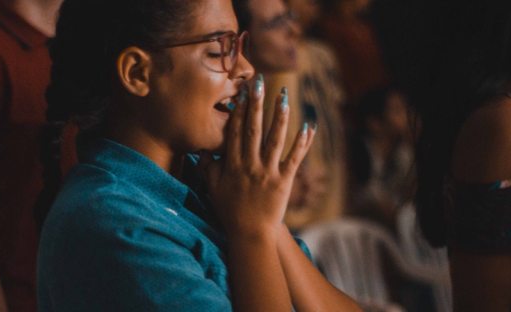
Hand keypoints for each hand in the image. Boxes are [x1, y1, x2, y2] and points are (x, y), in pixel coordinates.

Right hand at [200, 74, 315, 238]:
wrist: (249, 234)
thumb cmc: (229, 211)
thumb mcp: (212, 188)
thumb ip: (208, 167)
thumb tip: (202, 149)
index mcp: (232, 165)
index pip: (235, 132)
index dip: (238, 111)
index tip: (241, 92)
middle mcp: (249, 165)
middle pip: (253, 130)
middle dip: (256, 105)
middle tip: (259, 83)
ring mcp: (267, 173)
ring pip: (274, 140)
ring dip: (279, 117)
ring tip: (284, 96)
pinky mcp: (284, 182)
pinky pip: (294, 159)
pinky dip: (302, 143)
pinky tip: (308, 126)